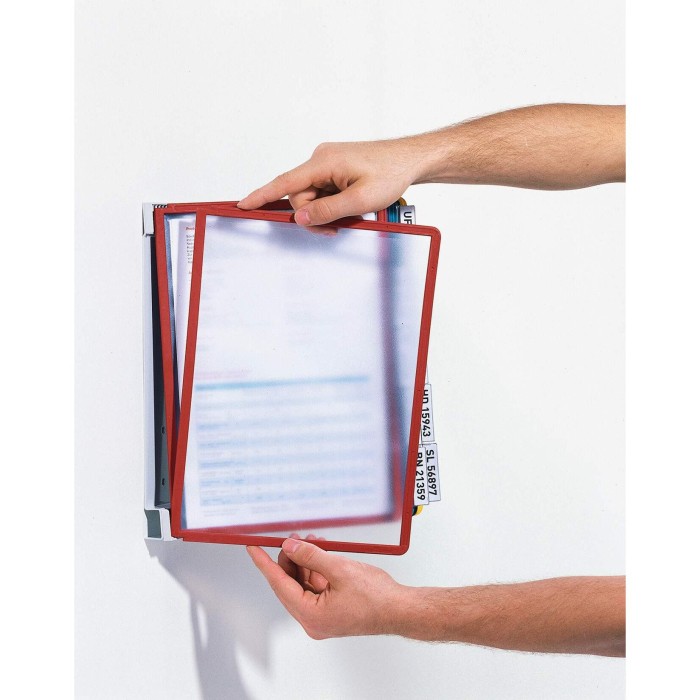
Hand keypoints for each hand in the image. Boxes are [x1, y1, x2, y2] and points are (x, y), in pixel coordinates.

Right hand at [238, 140, 423, 225]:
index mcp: (323, 162)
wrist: (411, 160)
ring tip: (352, 214)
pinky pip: (325, 191)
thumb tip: (299, 217)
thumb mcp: (360, 200)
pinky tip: (350, 206)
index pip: (284, 182)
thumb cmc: (391, 173)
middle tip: (337, 227)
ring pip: (314, 196)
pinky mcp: (336, 168)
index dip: (261, 195)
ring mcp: (329, 163)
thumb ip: (327, 210)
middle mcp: (321, 158)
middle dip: (314, 215)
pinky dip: (333, 203)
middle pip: (301, 196)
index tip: (242, 204)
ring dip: (327, 211)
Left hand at [247, 537, 408, 638]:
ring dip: (305, 561)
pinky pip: (315, 586)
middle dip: (290, 559)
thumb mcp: (340, 569)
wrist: (400, 609)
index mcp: (311, 615)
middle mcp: (312, 619)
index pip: (279, 584)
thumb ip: (311, 556)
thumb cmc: (377, 597)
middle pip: (289, 584)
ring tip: (311, 541)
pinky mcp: (330, 610)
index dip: (264, 564)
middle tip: (292, 537)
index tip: (252, 548)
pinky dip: (316, 568)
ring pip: (302, 583)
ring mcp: (321, 616)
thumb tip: (290, 547)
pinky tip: (320, 552)